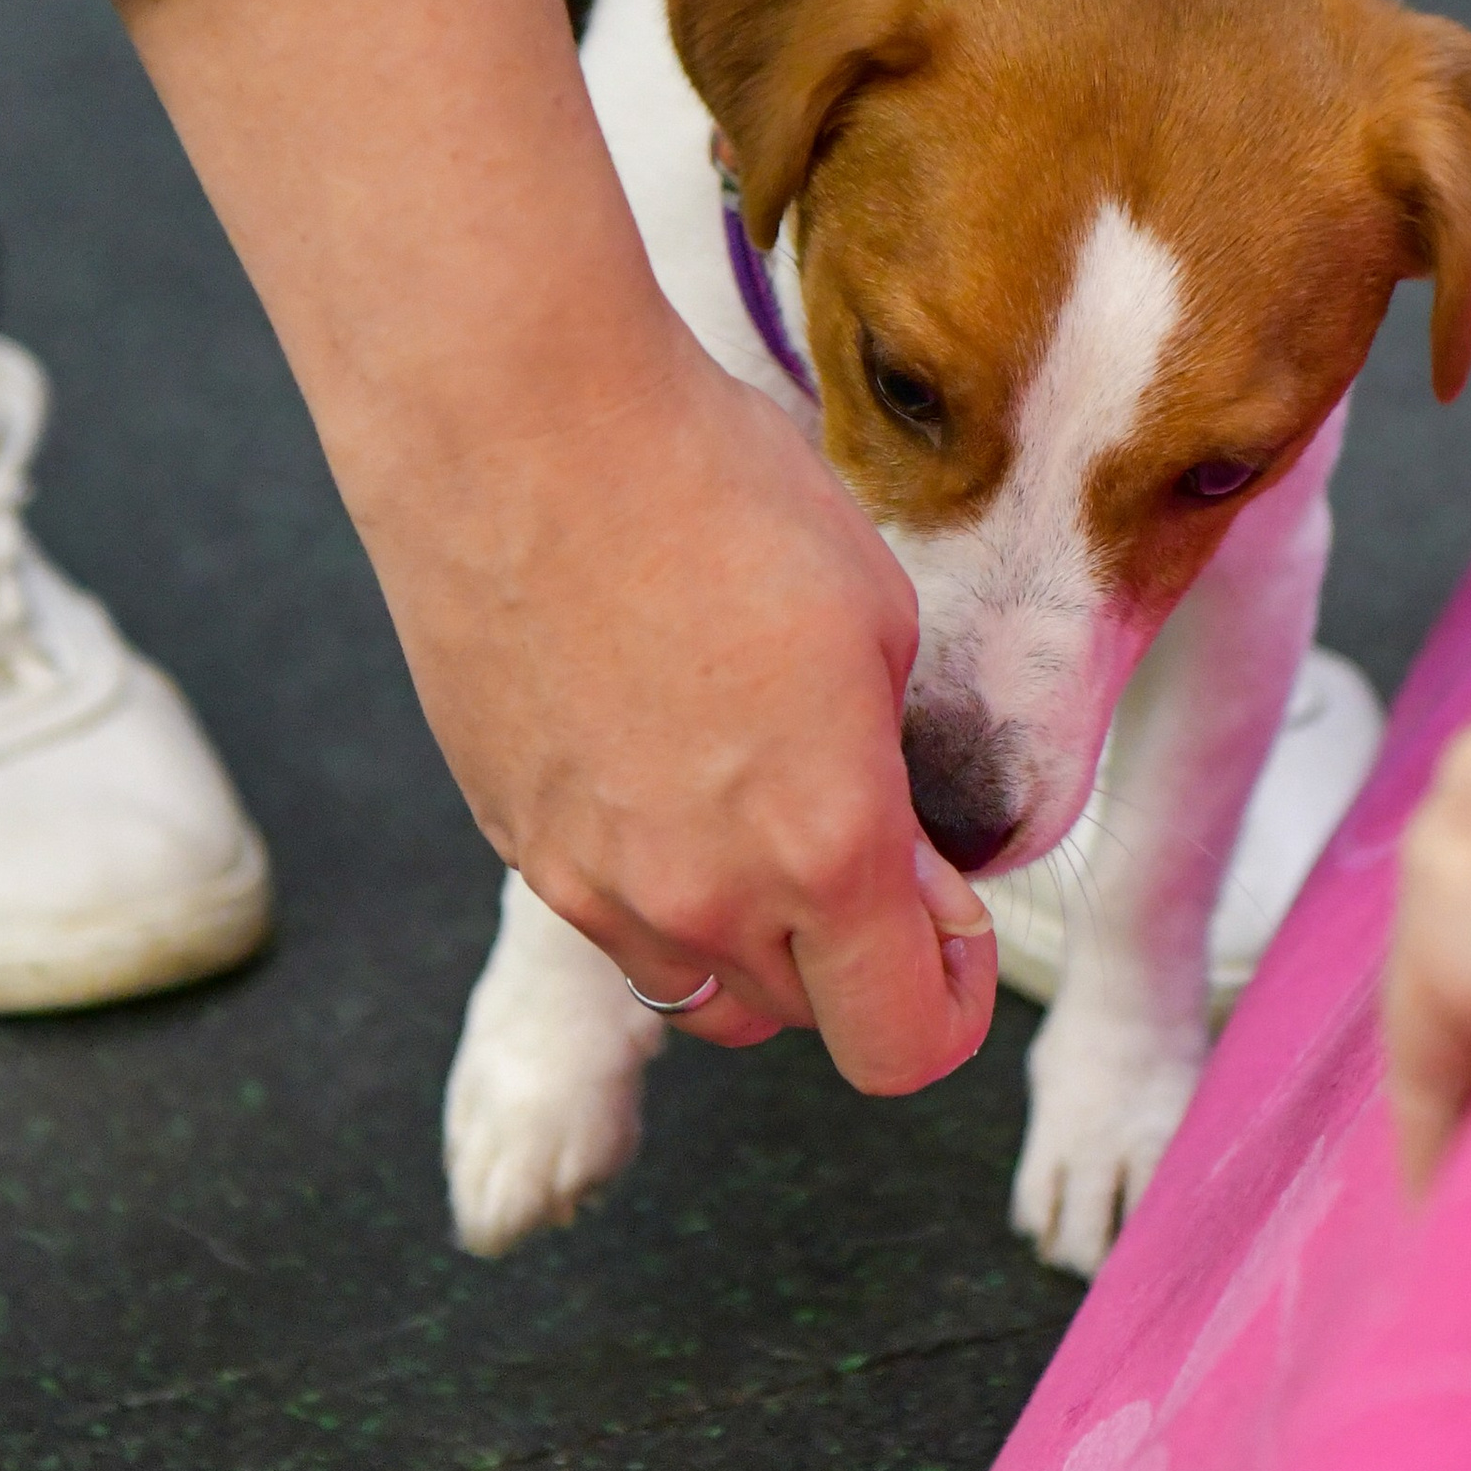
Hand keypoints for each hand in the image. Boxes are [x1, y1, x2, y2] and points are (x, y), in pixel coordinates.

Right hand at [111, 0, 995, 1087]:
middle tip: (875, 843)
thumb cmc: (711, 488)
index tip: (957, 929)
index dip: (951, 999)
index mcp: (824, 846)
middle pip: (804, 1020)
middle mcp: (700, 895)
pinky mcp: (513, 837)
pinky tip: (671, 763)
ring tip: (768, 804)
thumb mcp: (877, 618)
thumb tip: (899, 846)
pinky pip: (612, 915)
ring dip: (755, 938)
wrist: (520, 427)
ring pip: (700, 987)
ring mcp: (589, 879)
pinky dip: (659, 883)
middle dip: (858, 957)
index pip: (905, 1043)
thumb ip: (897, 772)